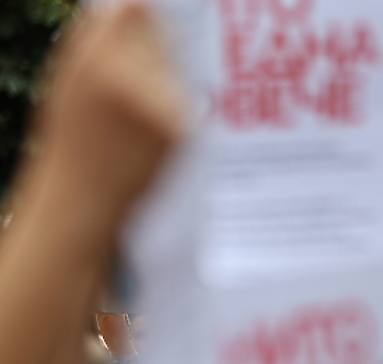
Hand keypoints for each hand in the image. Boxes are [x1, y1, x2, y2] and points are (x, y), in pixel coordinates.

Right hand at [31, 1, 184, 238]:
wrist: (81, 203)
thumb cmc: (75, 145)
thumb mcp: (69, 87)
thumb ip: (97, 44)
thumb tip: (132, 6)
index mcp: (87, 59)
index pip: (133, 10)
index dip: (148, 12)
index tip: (157, 15)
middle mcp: (121, 75)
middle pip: (164, 37)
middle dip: (165, 48)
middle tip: (154, 74)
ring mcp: (154, 102)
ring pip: (180, 71)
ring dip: (174, 82)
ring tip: (146, 112)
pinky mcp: (179, 129)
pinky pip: (190, 103)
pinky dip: (183, 111)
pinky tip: (161, 130)